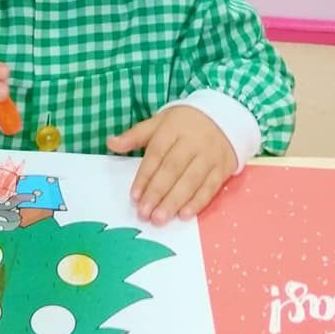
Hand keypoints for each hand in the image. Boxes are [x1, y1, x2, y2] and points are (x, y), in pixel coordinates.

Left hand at [107, 106, 236, 225]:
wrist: (224, 115)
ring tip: (160, 218)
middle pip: (173, 169)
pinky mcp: (223, 167)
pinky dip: (198, 202)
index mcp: (173, 129)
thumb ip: (135, 135)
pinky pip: (210, 187)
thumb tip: (111, 143)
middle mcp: (193, 142)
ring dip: (175, 201)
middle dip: (158, 192)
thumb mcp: (159, 122)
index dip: (145, 176)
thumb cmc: (184, 123)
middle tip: (145, 213)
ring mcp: (210, 155)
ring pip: (191, 180)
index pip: (157, 154)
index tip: (134, 197)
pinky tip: (184, 215)